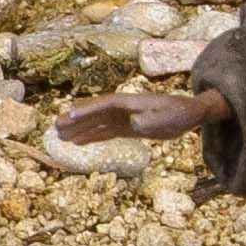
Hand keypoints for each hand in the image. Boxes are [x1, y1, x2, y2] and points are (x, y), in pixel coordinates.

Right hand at [53, 87, 227, 146]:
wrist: (191, 114)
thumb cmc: (180, 114)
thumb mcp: (167, 118)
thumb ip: (149, 120)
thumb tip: (133, 124)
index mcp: (131, 103)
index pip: (105, 105)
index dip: (87, 110)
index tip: (70, 116)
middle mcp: (124, 109)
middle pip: (95, 113)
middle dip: (76, 119)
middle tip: (55, 127)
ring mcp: (124, 117)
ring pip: (97, 123)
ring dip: (79, 129)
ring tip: (60, 136)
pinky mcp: (128, 127)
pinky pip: (105, 132)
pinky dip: (91, 136)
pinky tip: (78, 142)